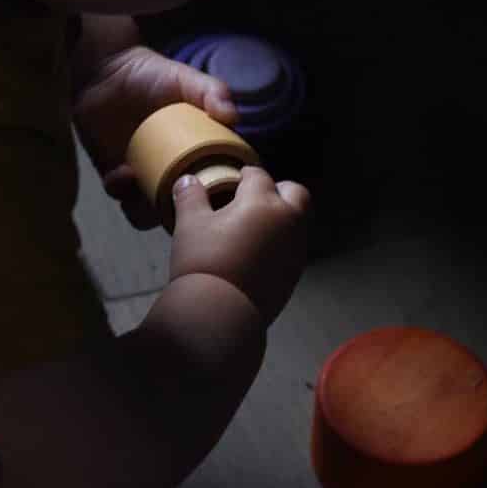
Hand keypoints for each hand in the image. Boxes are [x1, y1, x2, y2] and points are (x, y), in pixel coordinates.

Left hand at [72, 17, 237, 230]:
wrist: (105, 68)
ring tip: (141, 182)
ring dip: (145, 208)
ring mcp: (144, 175)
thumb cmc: (152, 72)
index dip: (215, 199)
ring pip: (149, 211)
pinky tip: (122, 172)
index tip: (209, 195)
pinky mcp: (114, 174)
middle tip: (171, 196)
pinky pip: (120, 196)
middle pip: (181, 208)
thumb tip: (233, 117)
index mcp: (196, 156)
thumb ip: (213, 91)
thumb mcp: (187, 79)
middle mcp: (172, 170)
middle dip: (177, 212)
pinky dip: (121, 191)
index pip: (213, 187)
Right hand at [168, 167, 310, 323]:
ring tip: (257, 225)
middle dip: (279, 190)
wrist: (220, 312)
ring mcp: (295, 249)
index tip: (238, 178)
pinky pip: (294, 248)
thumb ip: (191, 197)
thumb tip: (187, 181)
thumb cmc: (203, 262)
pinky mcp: (295, 274)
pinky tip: (260, 252)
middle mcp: (287, 221)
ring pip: (299, 221)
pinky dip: (282, 243)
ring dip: (284, 217)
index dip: (247, 175)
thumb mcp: (190, 224)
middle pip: (295, 193)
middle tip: (256, 197)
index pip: (259, 176)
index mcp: (262, 201)